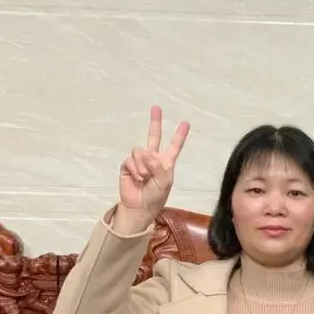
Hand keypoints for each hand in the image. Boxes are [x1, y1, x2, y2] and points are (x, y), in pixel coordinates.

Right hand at [118, 106, 189, 221]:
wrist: (139, 206)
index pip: (174, 146)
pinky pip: (130, 160)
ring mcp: (140, 161)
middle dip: (155, 122)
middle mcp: (153, 158)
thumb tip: (148, 153)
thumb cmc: (156, 196)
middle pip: (154, 136)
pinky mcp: (128, 165)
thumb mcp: (164, 183)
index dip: (180, 135)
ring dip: (143, 165)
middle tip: (156, 107)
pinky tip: (137, 178)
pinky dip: (134, 169)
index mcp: (166, 163)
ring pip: (140, 151)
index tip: (186, 123)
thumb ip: (159, 167)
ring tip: (144, 177)